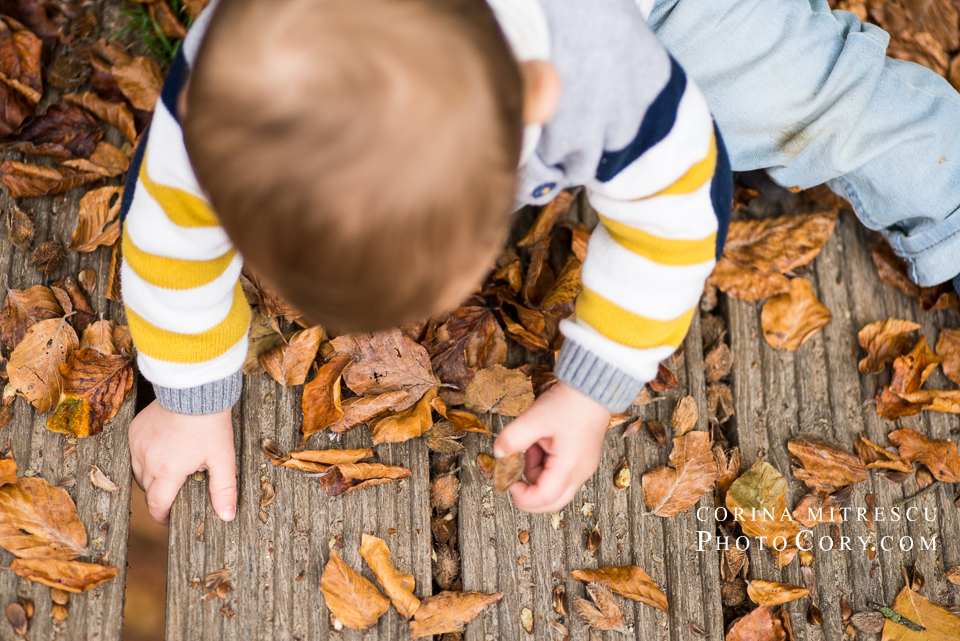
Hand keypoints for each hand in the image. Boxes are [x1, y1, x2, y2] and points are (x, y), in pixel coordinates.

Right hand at [129, 399, 236, 524]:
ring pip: (139, 473)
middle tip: (177, 493)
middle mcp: (147, 460)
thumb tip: (227, 516)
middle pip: (148, 490)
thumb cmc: (210, 423)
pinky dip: (145, 458)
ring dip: (152, 478)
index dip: (163, 517)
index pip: (157, 505)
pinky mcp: (134, 430)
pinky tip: (162, 453)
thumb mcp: (222, 458)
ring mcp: (138, 444)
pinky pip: (135, 453)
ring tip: (171, 473)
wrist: (194, 389)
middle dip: (161, 496)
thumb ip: (224, 489)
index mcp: (167, 471)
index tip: (170, 519)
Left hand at [493, 382, 610, 513]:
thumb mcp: (535, 418)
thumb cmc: (569, 402)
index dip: (522, 496)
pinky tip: (541, 443)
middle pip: (551, 502)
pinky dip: (544, 464)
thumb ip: (513, 438)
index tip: (508, 481)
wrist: (592, 388)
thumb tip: (498, 453)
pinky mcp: (580, 461)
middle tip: (514, 472)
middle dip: (528, 492)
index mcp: (570, 467)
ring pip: (553, 487)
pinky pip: (558, 473)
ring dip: (535, 472)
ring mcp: (582, 468)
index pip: (544, 499)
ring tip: (532, 444)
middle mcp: (580, 473)